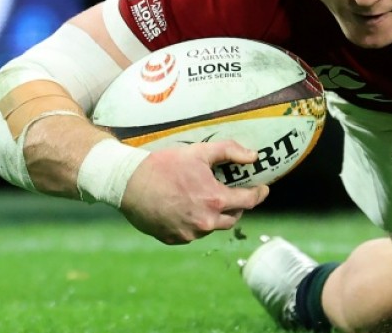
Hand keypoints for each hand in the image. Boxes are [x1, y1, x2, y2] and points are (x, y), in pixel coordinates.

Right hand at [119, 140, 269, 243]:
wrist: (129, 184)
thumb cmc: (165, 166)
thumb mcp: (200, 152)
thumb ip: (230, 152)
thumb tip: (254, 156)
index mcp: (215, 201)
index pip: (249, 202)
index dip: (259, 194)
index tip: (263, 189)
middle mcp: (205, 222)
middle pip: (233, 217)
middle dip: (238, 206)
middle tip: (235, 193)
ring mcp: (190, 234)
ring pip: (214, 227)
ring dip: (216, 215)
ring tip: (208, 200)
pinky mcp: (175, 239)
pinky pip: (194, 233)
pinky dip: (197, 222)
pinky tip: (189, 208)